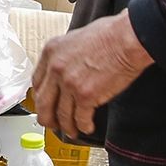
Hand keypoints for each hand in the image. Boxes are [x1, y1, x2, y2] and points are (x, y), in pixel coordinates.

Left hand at [31, 12, 153, 140]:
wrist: (128, 39)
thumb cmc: (110, 35)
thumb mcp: (76, 39)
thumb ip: (66, 56)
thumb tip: (67, 69)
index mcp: (51, 52)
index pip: (37, 82)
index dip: (41, 97)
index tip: (46, 103)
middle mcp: (55, 68)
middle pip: (43, 102)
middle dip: (47, 118)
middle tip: (52, 124)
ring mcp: (69, 83)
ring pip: (60, 114)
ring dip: (66, 126)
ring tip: (72, 130)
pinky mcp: (85, 96)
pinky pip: (79, 118)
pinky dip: (83, 126)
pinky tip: (87, 127)